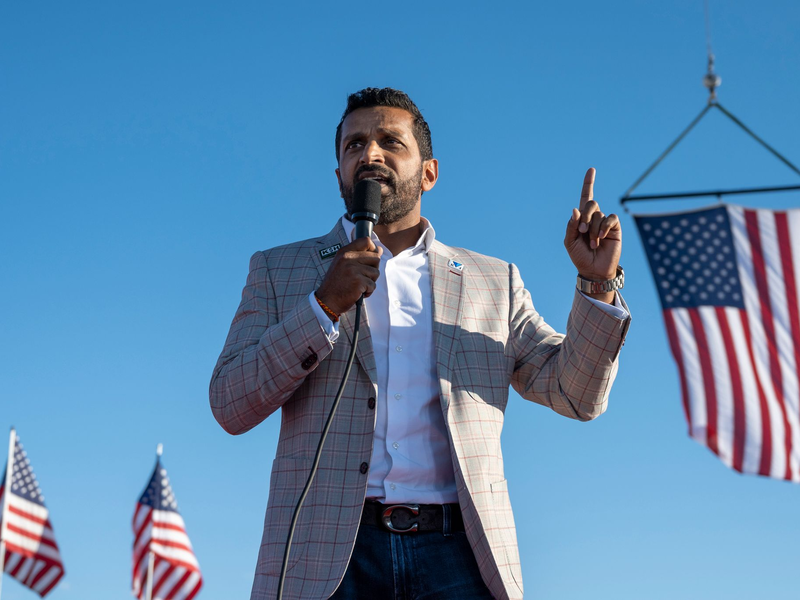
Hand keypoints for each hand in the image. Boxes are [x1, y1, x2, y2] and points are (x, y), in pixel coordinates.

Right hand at [316, 237, 381, 315]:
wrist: (327, 301)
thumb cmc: (337, 284)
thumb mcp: (344, 265)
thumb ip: (361, 256)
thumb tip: (379, 249)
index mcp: (344, 252)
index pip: (366, 241)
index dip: (372, 249)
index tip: (369, 260)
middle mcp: (348, 258)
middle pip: (375, 257)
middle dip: (373, 269)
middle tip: (363, 277)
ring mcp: (353, 270)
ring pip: (376, 272)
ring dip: (370, 282)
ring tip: (359, 286)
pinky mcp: (358, 281)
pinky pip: (373, 285)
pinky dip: (368, 291)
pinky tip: (358, 293)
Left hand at [563, 168, 621, 299]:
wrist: (593, 270)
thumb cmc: (580, 256)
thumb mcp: (569, 242)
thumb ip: (571, 226)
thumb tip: (575, 210)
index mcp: (582, 219)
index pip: (585, 197)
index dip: (588, 183)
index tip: (591, 170)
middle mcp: (594, 217)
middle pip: (591, 203)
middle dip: (585, 216)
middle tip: (582, 231)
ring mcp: (605, 222)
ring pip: (599, 214)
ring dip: (593, 229)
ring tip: (592, 243)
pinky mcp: (615, 228)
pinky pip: (610, 219)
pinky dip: (603, 227)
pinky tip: (601, 238)